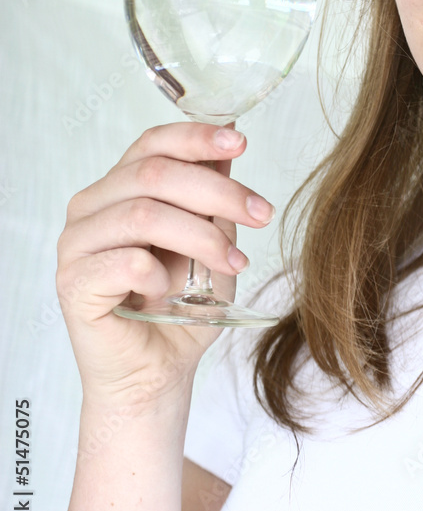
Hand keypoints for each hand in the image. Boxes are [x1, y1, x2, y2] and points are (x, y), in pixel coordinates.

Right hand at [56, 121, 275, 411]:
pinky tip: (173, 292)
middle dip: (218, 191)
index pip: (153, 143)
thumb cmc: (181, 308)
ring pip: (143, 214)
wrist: (158, 373)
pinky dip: (161, 275)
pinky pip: (125, 261)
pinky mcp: (72, 283)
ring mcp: (76, 243)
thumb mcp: (212, 241)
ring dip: (201, 236)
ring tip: (233, 263)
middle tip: (261, 213)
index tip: (241, 142)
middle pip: (154, 174)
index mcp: (119, 188)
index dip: (197, 137)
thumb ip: (213, 198)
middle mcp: (91, 207)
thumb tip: (230, 143)